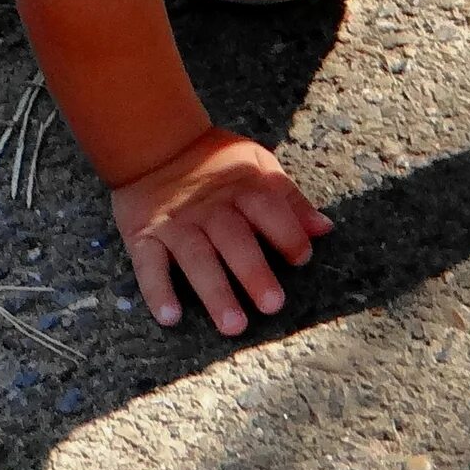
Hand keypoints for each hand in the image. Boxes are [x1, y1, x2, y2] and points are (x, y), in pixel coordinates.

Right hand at [110, 127, 332, 333]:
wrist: (156, 145)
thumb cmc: (216, 163)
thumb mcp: (257, 165)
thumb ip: (289, 197)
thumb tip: (325, 229)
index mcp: (241, 188)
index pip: (268, 208)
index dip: (286, 232)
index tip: (303, 259)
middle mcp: (209, 208)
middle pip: (234, 240)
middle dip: (254, 272)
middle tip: (272, 305)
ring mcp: (175, 224)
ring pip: (196, 258)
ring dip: (215, 292)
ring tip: (233, 325)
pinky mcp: (143, 236)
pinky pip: (149, 265)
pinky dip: (157, 291)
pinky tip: (170, 318)